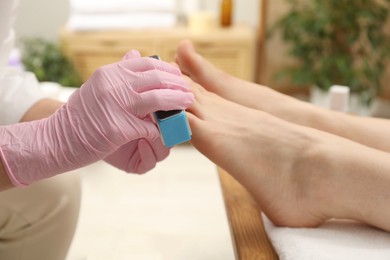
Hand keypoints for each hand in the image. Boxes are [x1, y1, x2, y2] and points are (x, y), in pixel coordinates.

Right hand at [0, 52, 193, 185]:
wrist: (58, 138)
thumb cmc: (82, 115)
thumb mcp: (99, 86)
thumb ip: (120, 72)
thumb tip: (137, 53)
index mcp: (110, 73)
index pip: (145, 63)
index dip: (167, 69)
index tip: (179, 76)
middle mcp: (113, 84)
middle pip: (156, 78)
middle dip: (177, 84)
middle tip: (189, 90)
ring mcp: (115, 105)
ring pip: (157, 99)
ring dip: (177, 101)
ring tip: (188, 103)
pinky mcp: (118, 128)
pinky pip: (148, 128)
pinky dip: (159, 130)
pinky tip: (166, 131)